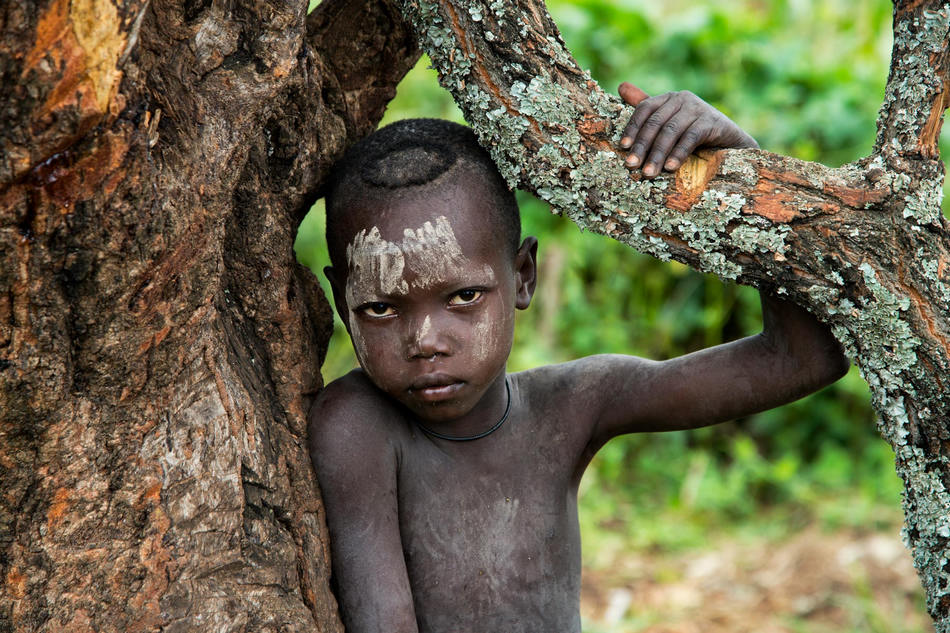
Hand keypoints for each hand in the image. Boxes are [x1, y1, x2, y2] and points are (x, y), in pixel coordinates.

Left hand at [618, 82, 757, 177]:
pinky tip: (670, 168)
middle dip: (642, 146)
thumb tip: (621, 86)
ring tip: (648, 173)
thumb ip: (648, 112)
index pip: (645, 109)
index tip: (623, 148)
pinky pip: (691, 137)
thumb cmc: (695, 137)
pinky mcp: (712, 122)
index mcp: (669, 99)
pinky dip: (679, 153)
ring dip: (658, 154)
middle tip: (632, 166)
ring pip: (671, 131)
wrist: (731, 146)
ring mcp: (699, 108)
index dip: (632, 128)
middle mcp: (683, 99)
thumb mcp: (670, 125)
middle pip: (656, 122)